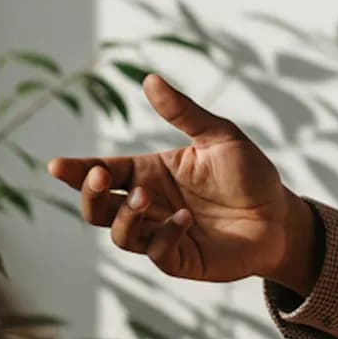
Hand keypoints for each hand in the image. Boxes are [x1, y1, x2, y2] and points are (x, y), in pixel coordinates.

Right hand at [47, 74, 318, 291]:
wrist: (281, 214)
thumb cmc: (250, 173)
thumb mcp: (220, 136)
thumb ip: (185, 113)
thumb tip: (150, 79)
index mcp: (151, 173)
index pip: (104, 171)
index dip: (78, 170)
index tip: (56, 165)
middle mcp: (149, 205)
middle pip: (98, 206)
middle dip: (90, 194)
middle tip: (99, 178)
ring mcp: (161, 234)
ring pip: (118, 233)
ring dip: (126, 216)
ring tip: (147, 198)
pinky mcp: (179, 258)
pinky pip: (155, 252)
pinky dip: (164, 236)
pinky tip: (186, 220)